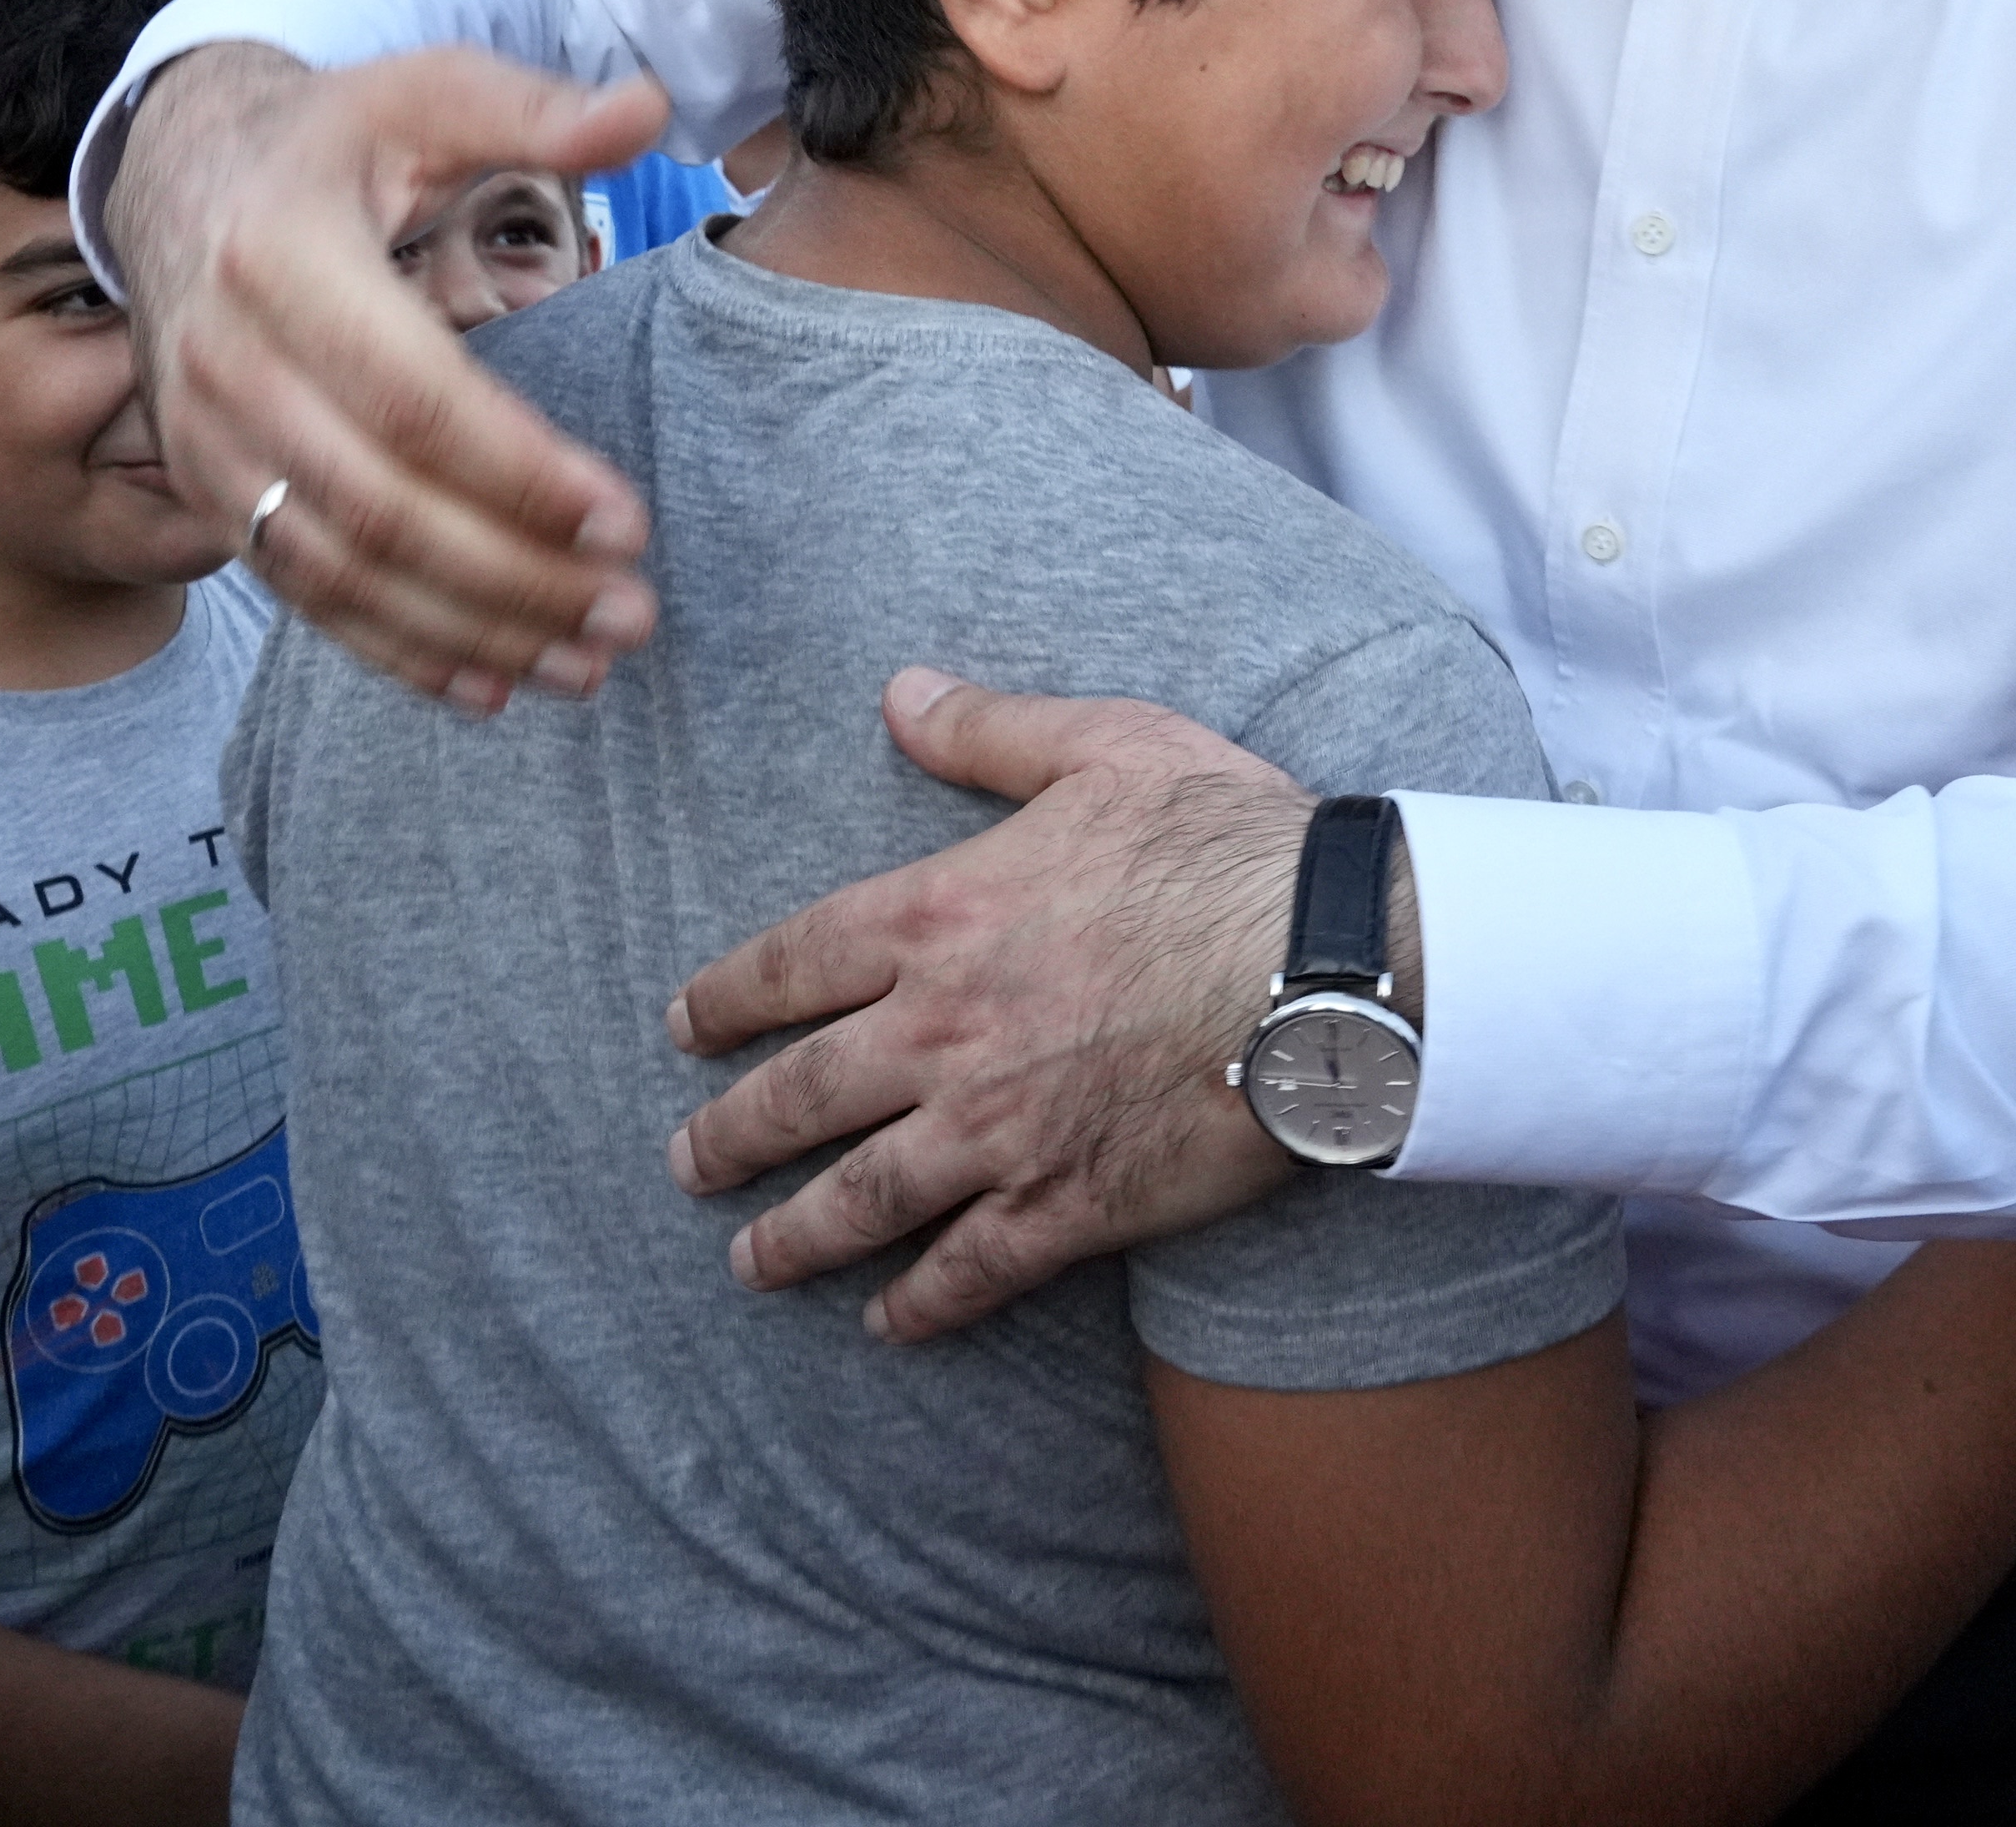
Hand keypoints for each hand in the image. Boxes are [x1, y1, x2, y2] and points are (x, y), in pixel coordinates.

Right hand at [112, 43, 668, 708]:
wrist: (174, 176)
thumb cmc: (332, 138)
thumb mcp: (421, 92)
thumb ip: (531, 108)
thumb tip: (649, 105)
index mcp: (282, 258)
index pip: (414, 400)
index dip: (521, 473)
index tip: (629, 524)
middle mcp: (228, 363)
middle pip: (380, 507)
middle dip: (513, 577)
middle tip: (632, 616)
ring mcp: (207, 441)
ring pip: (339, 570)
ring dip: (468, 631)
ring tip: (586, 666)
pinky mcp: (209, 491)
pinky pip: (301, 593)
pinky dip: (394, 649)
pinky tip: (491, 683)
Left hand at [666, 671, 1313, 1338]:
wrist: (1331, 965)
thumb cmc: (1228, 844)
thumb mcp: (1109, 747)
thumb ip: (991, 729)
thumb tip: (900, 691)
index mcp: (941, 914)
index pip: (790, 964)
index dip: (723, 999)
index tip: (684, 1029)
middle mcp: (943, 1030)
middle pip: (799, 1096)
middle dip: (728, 1137)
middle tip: (688, 1164)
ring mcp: (998, 1129)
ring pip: (860, 1200)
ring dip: (793, 1238)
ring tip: (752, 1262)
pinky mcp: (1067, 1204)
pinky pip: (969, 1270)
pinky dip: (920, 1305)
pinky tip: (889, 1323)